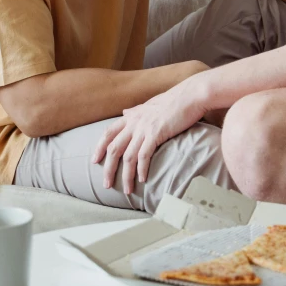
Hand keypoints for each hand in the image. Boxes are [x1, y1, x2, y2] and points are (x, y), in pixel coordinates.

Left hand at [92, 76, 208, 194]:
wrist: (191, 95)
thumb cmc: (174, 100)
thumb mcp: (150, 104)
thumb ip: (136, 111)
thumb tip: (124, 112)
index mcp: (132, 116)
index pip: (108, 132)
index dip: (100, 147)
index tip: (94, 161)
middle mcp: (134, 122)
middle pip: (114, 148)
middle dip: (108, 168)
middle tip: (106, 184)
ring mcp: (144, 128)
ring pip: (128, 156)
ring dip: (126, 175)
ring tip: (127, 190)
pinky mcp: (156, 133)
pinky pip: (144, 155)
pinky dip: (141, 169)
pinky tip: (142, 180)